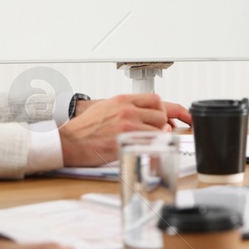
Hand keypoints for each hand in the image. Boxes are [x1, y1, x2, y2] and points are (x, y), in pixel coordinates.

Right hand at [59, 93, 188, 165]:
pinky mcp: (125, 140)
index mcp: (122, 99)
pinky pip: (150, 142)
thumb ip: (127, 108)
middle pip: (160, 112)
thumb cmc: (84, 129)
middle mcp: (126, 109)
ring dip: (157, 136)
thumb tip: (147, 115)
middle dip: (162, 124)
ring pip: (158, 128)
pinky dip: (152, 147)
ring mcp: (127, 125)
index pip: (155, 99)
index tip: (179, 116)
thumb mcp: (106, 108)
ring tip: (147, 141)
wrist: (69, 142)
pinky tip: (146, 149)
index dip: (168, 109)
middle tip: (158, 132)